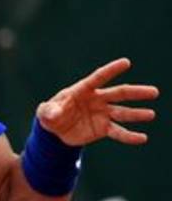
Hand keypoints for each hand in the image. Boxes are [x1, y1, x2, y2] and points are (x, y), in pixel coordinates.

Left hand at [37, 58, 158, 146]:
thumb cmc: (50, 115)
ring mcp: (102, 113)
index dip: (111, 70)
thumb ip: (49, 111)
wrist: (55, 132)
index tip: (126, 62)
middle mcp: (97, 100)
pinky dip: (129, 136)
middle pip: (119, 94)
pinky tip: (142, 138)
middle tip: (154, 92)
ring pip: (122, 112)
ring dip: (136, 114)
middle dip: (136, 93)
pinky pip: (118, 132)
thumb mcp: (45, 113)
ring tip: (151, 114)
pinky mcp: (103, 128)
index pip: (99, 78)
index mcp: (83, 90)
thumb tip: (54, 113)